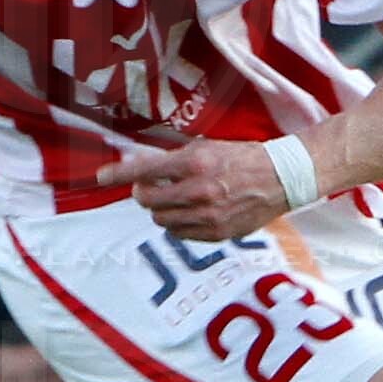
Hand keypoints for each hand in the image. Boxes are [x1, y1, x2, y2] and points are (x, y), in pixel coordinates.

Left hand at [107, 139, 293, 245]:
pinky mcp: (218, 233)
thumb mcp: (207, 147)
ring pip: (161, 220)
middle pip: (147, 201)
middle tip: (150, 189)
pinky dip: (179, 224)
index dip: (118, 175)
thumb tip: (141, 168)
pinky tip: (192, 212)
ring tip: (176, 201)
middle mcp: (199, 190)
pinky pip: (181, 234)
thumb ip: (174, 159)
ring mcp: (208, 215)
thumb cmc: (243, 158)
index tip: (100, 177)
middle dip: (143, 194)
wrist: (282, 178)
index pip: (145, 170)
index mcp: (195, 163)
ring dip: (161, 211)